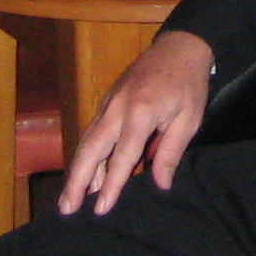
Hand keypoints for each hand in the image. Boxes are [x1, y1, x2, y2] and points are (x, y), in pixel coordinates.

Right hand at [58, 30, 214, 215]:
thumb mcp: (189, 120)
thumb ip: (171, 152)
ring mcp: (108, 103)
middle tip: (67, 209)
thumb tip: (160, 185)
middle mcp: (117, 109)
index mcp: (140, 113)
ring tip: (69, 200)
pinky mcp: (107, 101)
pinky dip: (86, 154)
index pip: (122, 157)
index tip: (101, 209)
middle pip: (90, 149)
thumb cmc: (188, 84)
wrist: (180, 46)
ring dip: (77, 170)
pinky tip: (86, 173)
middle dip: (77, 181)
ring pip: (86, 140)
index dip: (112, 185)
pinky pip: (92, 131)